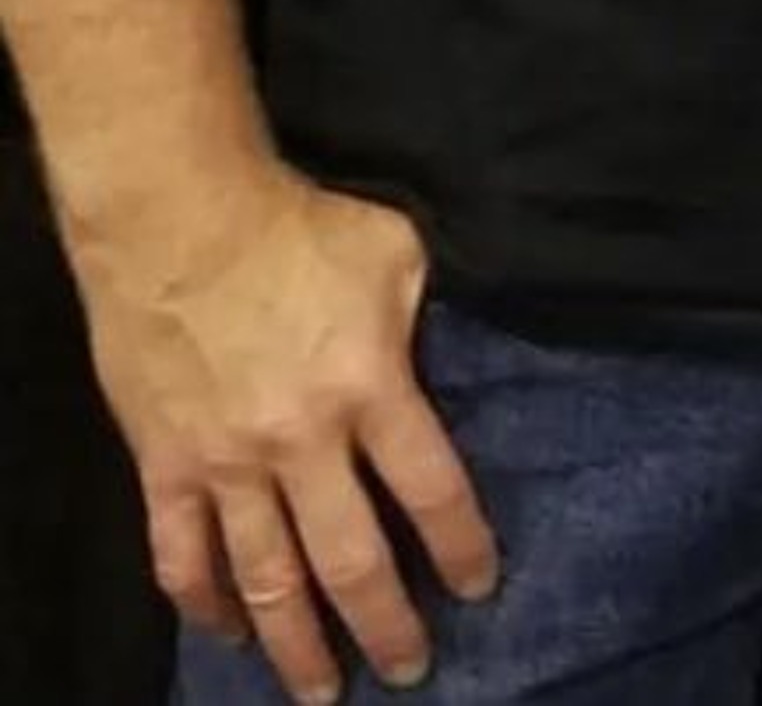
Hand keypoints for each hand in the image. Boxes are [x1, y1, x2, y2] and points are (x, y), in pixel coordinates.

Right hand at [76, 167, 498, 702]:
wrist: (181, 219)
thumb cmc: (301, 227)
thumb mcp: (397, 256)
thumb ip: (424, 318)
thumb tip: (442, 356)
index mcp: (371, 387)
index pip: (431, 489)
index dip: (460, 547)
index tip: (479, 586)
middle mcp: (302, 442)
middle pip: (351, 559)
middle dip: (384, 624)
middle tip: (409, 670)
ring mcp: (228, 464)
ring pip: (266, 582)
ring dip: (296, 646)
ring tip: (321, 691)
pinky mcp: (165, 467)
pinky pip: (182, 560)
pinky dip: (205, 608)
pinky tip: (230, 636)